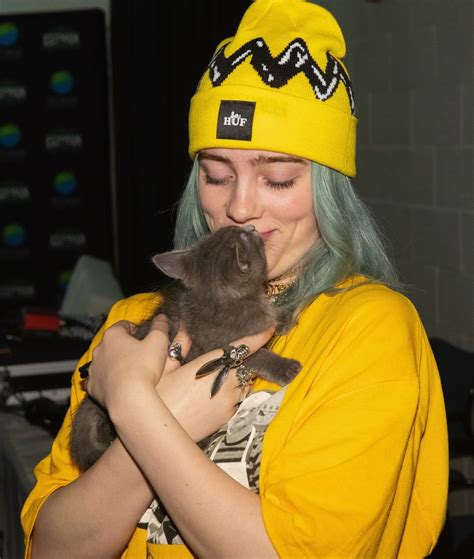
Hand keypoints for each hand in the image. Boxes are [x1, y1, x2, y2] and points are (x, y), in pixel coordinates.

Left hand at [86, 315, 171, 409]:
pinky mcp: (92, 387)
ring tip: (131, 371)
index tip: (144, 337)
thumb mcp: (159, 342)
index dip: (135, 329)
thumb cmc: (144, 368)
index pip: (123, 325)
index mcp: (113, 335)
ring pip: (104, 361)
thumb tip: (162, 317)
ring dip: (115, 363)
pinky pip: (100, 380)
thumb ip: (160, 327)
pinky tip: (120, 384)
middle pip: (112, 343)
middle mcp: (99, 350)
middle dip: (124, 346)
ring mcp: (94, 369)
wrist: (130, 399)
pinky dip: (108, 380)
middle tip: (140, 354)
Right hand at [157, 327, 273, 441]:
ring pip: (243, 384)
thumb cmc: (157, 397)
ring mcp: (229, 401)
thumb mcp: (165, 367)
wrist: (157, 435)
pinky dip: (232, 395)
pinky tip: (215, 396)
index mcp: (211, 364)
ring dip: (238, 379)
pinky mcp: (228, 417)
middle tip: (235, 357)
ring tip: (221, 378)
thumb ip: (179, 345)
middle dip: (245, 360)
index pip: (242, 347)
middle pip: (246, 366)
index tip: (269, 329)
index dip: (258, 337)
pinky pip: (238, 400)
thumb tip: (184, 327)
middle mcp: (226, 381)